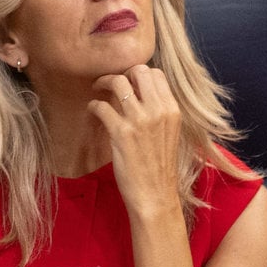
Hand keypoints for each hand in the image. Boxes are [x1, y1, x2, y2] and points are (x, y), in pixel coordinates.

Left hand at [88, 65, 193, 266]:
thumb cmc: (160, 167)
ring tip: (97, 89)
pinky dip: (94, 105)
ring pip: (118, 83)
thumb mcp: (169, 133)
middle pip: (138, 71)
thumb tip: (142, 95)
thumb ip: (158, 112)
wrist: (155, 195)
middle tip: (110, 82)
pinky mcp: (120, 132)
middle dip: (121, 73)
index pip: (156, 74)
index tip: (128, 82)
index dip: (138, 74)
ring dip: (103, 82)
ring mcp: (139, 120)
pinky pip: (101, 106)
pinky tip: (93, 111)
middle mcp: (158, 110)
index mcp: (173, 110)